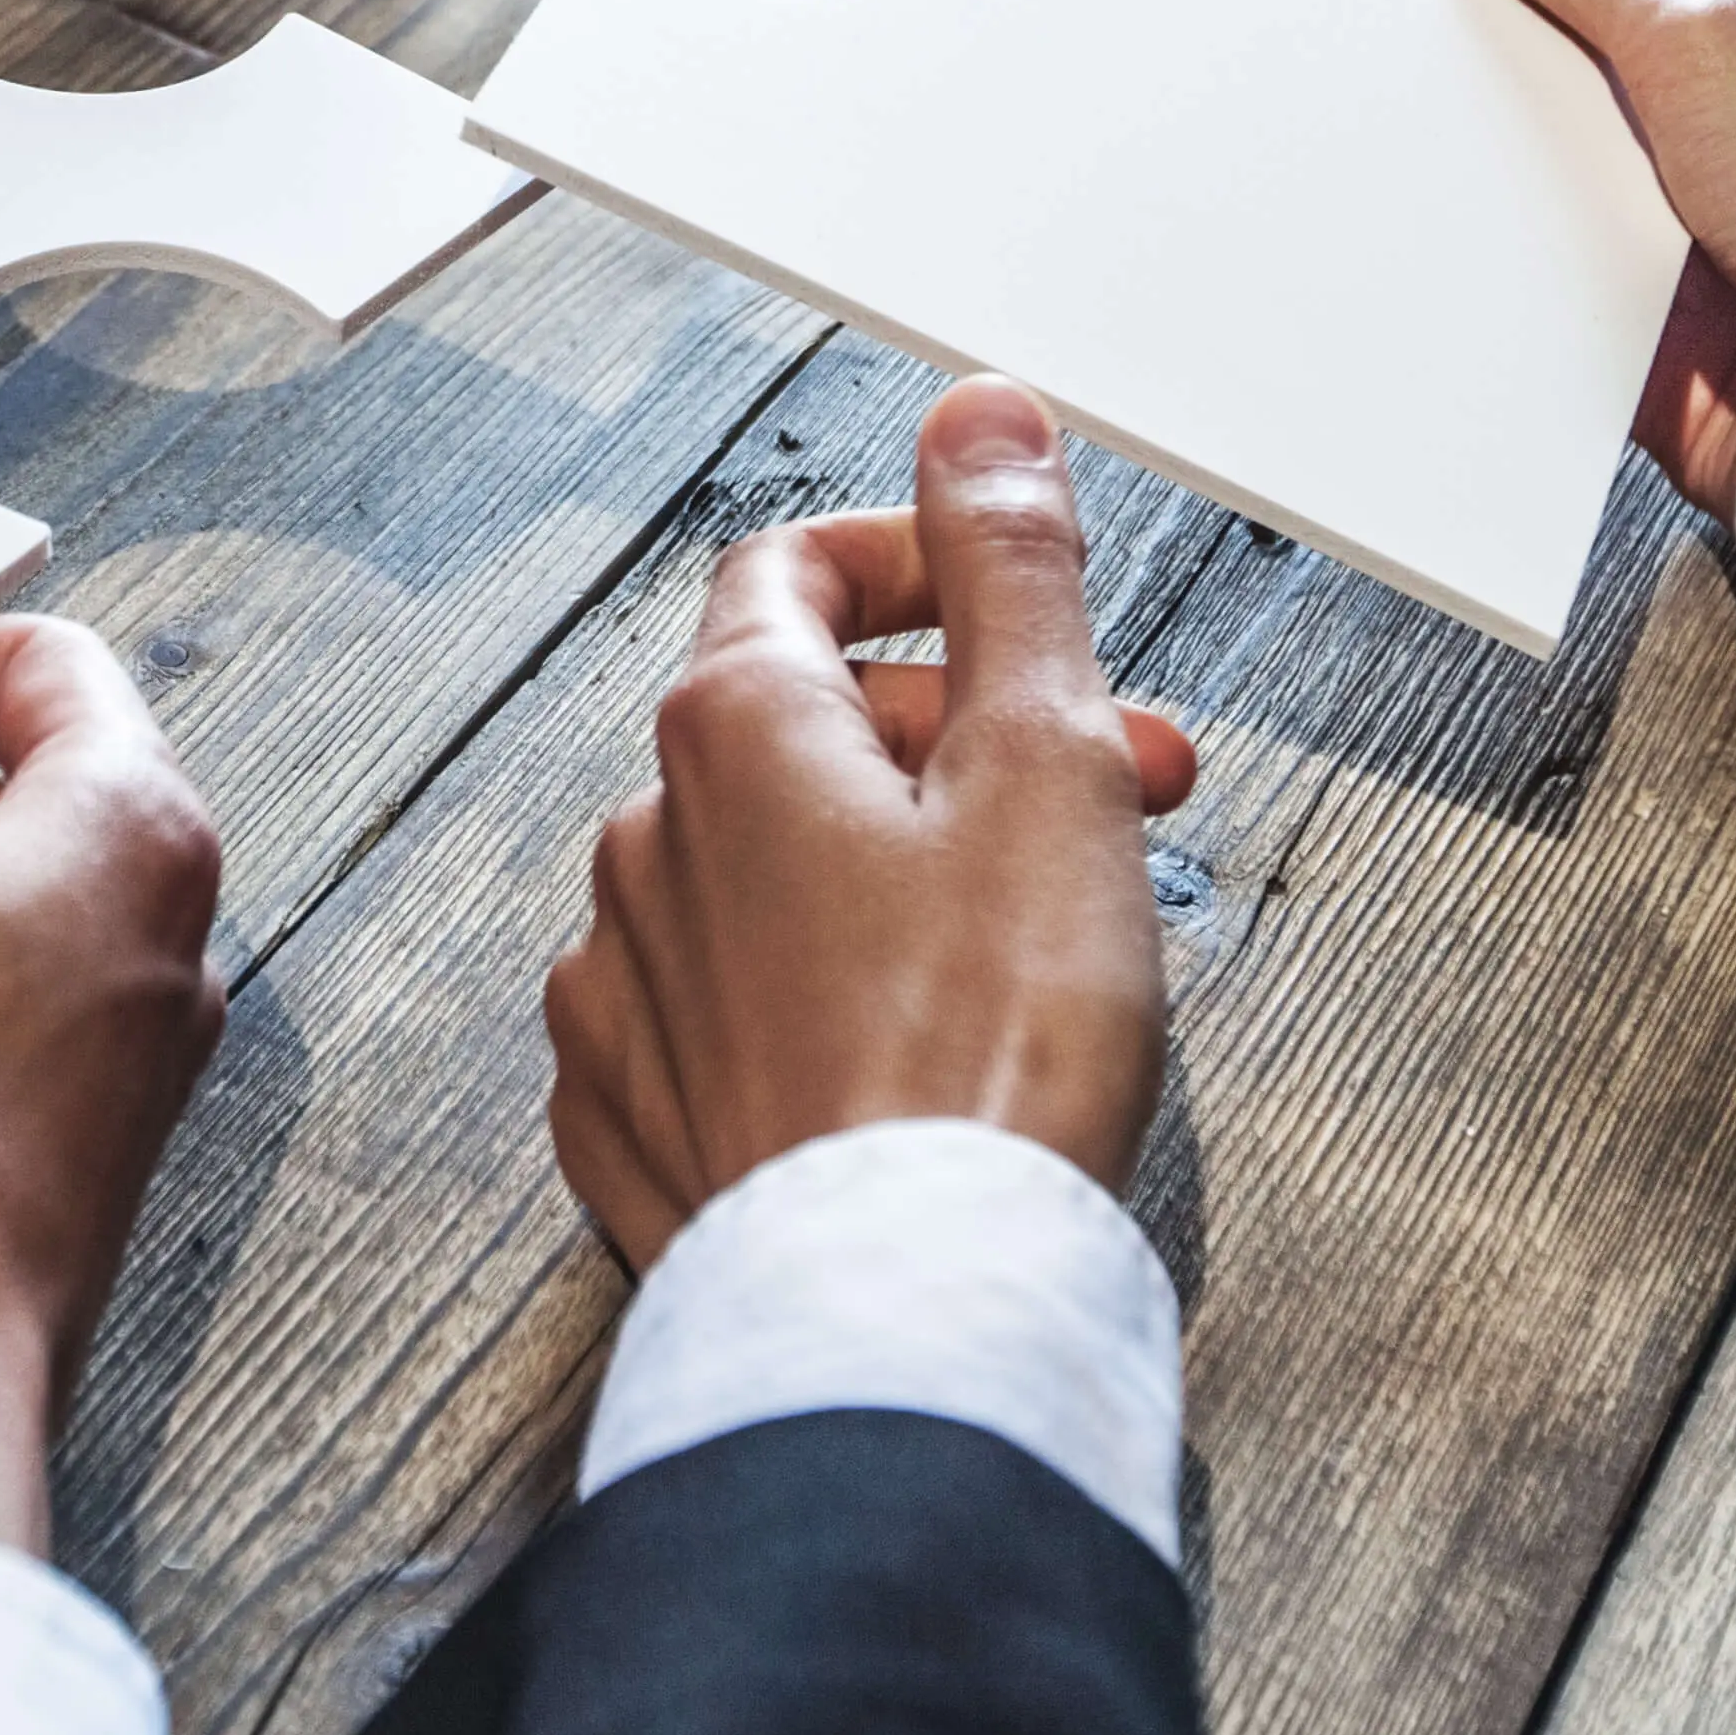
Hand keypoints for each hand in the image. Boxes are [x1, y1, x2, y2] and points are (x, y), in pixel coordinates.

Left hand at [548, 382, 1198, 1272]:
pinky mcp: (633, 1124)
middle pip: (800, 729)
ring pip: (764, 875)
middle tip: (1113, 792)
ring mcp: (622, 996)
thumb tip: (979, 418)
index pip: (795, 570)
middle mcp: (643, 848)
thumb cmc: (984, 1064)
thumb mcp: (1046, 764)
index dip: (920, 563)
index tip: (1011, 595)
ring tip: (1031, 943)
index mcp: (731, 736)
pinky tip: (918, 1050)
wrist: (906, 1316)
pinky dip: (819, 997)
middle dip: (966, 735)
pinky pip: (717, 1012)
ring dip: (894, 869)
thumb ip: (1012, 573)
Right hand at [1423, 0, 1735, 521]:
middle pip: (1570, 95)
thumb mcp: (1701, 36)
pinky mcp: (1652, 354)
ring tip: (1394, 143)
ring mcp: (1695, 261)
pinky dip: (1494, 282)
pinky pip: (1543, 305)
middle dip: (1482, 68)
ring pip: (1547, 200)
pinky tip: (1434, 252)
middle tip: (1386, 37)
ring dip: (1483, 179)